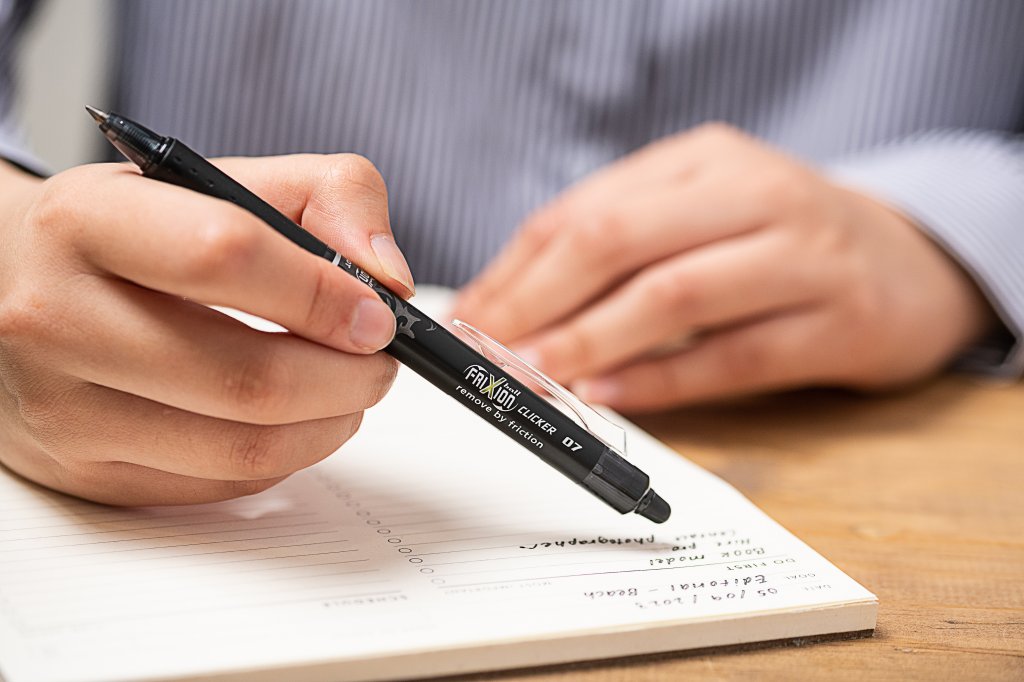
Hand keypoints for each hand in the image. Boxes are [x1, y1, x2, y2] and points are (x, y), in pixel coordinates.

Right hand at [0, 154, 414, 503]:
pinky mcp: (85, 473)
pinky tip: (292, 419)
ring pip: (243, 449)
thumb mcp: (215, 178)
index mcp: (90, 222)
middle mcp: (58, 318)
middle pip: (247, 379)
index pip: (222, 255)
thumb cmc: (129, 234)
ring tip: (348, 388)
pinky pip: (222, 485)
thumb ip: (326, 194)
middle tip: (380, 359)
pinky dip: (285, 456)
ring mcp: (65, 410)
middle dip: (348, 377)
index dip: (322, 292)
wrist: (8, 284)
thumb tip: (388, 277)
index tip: (378, 312)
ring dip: (330, 424)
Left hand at [453, 124, 993, 410]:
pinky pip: (734, 356)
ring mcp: (804, 255)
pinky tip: (610, 396)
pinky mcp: (840, 322)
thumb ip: (621, 246)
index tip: (469, 319)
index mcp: (704, 160)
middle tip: (488, 353)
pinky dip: (663, 379)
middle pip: (619, 240)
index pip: (583, 211)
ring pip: (674, 294)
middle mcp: (755, 193)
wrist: (913, 265)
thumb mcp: (703, 214)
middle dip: (537, 302)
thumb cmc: (782, 242)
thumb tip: (513, 307)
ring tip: (534, 375)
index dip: (516, 270)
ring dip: (590, 340)